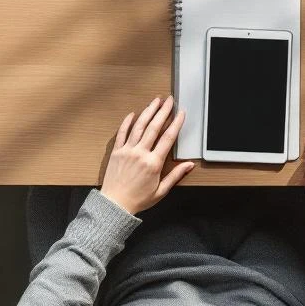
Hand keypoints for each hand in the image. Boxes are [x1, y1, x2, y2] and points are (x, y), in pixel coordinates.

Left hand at [100, 96, 194, 214]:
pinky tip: (132, 114)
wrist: (115, 205)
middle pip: (154, 127)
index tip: (181, 113)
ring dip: (148, 111)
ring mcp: (127, 150)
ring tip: (155, 101)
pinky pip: (122, 133)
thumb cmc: (138, 200)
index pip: (168, 138)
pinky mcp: (117, 152)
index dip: (176, 123)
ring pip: (139, 126)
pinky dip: (127, 122)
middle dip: (163, 111)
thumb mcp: (161, 191)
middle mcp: (140, 153)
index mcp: (153, 163)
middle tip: (169, 100)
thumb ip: (176, 175)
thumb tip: (189, 165)